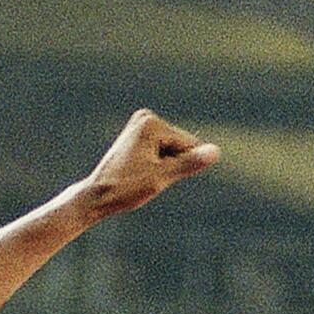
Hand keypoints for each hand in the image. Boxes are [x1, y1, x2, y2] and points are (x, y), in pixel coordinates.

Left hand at [80, 109, 217, 218]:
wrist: (97, 196)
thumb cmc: (126, 188)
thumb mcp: (161, 177)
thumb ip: (189, 163)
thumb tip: (215, 152)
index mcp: (152, 124)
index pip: (188, 146)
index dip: (177, 167)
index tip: (150, 175)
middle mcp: (146, 117)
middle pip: (180, 145)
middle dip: (170, 166)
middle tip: (144, 176)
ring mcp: (141, 125)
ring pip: (172, 150)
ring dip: (164, 167)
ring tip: (140, 174)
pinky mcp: (138, 134)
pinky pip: (161, 151)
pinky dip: (156, 164)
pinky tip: (139, 171)